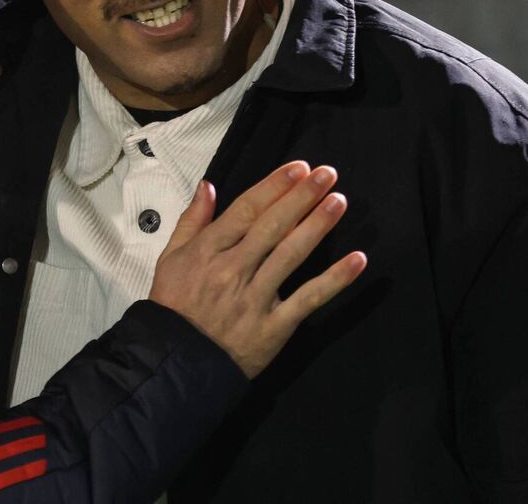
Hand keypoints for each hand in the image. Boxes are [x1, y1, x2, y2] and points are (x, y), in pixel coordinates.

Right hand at [148, 161, 365, 378]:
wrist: (176, 360)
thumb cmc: (174, 305)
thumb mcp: (170, 257)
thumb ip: (192, 220)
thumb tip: (209, 186)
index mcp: (207, 251)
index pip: (246, 210)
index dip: (275, 186)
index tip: (299, 168)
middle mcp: (233, 269)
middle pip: (272, 226)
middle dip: (301, 197)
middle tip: (327, 174)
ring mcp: (255, 298)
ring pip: (291, 255)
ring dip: (317, 226)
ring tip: (339, 202)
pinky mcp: (274, 325)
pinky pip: (308, 299)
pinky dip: (334, 280)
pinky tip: (357, 259)